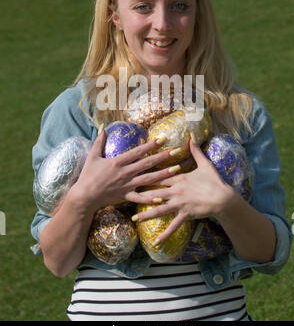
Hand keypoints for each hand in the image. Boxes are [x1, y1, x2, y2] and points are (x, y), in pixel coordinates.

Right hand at [69, 129, 183, 213]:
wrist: (84, 196)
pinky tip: (162, 196)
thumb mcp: (92, 156)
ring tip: (177, 169)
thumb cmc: (87, 175)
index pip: (138, 151)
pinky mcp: (126, 196)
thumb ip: (99, 141)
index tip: (163, 138)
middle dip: (163, 156)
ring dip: (164, 174)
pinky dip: (151, 198)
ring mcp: (127, 185)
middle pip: (147, 163)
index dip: (151, 145)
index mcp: (118, 162)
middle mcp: (125, 172)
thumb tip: (102, 127)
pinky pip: (140, 198)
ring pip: (149, 179)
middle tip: (177, 151)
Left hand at [129, 138, 234, 243]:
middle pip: (155, 193)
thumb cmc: (214, 181)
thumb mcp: (205, 164)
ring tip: (134, 219)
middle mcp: (176, 191)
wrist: (224, 198)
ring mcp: (180, 204)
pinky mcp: (185, 215)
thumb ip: (196, 151)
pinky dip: (165, 234)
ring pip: (159, 210)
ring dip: (146, 214)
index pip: (159, 177)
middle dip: (140, 195)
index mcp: (179, 178)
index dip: (146, 176)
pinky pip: (173, 226)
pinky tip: (156, 242)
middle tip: (125, 197)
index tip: (133, 176)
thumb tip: (191, 136)